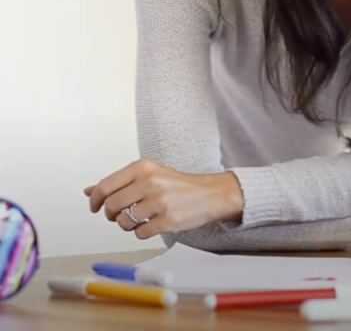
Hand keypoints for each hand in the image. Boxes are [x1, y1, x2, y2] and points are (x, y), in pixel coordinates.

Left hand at [84, 158, 243, 239]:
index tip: (95, 207)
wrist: (210, 194)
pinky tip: (153, 223)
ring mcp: (159, 201)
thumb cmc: (178, 185)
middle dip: (111, 214)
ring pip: (123, 221)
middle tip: (119, 214)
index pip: (105, 186)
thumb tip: (89, 191)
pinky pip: (139, 233)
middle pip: (111, 206)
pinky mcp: (167, 220)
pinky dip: (142, 232)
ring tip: (141, 218)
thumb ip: (119, 182)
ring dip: (128, 224)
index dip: (96, 200)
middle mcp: (150, 182)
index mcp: (144, 167)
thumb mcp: (149, 174)